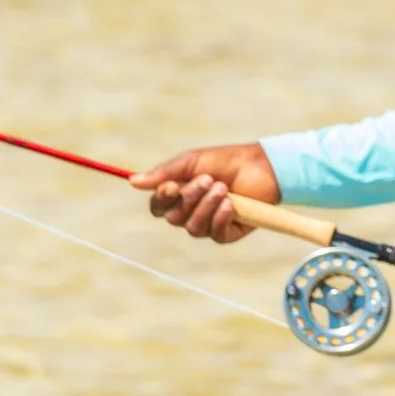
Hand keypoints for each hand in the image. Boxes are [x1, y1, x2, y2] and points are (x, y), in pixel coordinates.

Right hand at [129, 142, 281, 242]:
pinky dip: (221, 218)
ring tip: (224, 188)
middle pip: (174, 218)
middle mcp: (190, 213)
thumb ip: (165, 173)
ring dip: (207, 206)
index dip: (162, 200)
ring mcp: (208, 224)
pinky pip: (215, 234)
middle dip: (190, 198)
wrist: (261, 166)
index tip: (172, 187)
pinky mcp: (227, 233)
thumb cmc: (225, 161)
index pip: (158, 207)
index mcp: (178, 196)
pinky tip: (231, 205)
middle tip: (209, 179)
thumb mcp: (193, 162)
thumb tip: (133, 182)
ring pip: (193, 228)